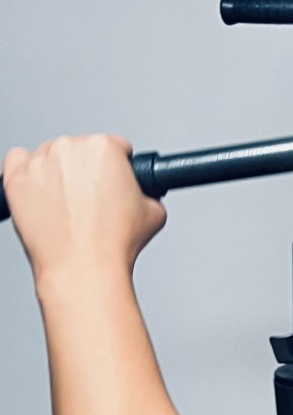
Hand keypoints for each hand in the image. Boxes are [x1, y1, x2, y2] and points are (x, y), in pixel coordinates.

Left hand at [3, 136, 165, 284]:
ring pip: (50, 155)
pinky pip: (17, 160)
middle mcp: (69, 148)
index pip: (114, 145)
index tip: (113, 182)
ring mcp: (38, 162)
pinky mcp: (15, 179)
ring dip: (58, 172)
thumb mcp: (155, 212)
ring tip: (66, 204)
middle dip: (87, 170)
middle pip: (80, 149)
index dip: (118, 166)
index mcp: (104, 147)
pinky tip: (40, 192)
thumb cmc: (113, 243)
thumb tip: (141, 193)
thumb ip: (148, 192)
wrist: (83, 268)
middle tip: (91, 200)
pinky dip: (27, 172)